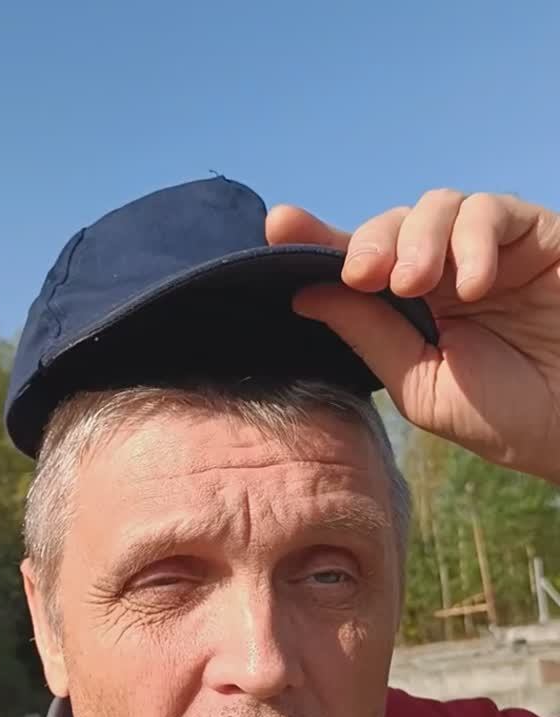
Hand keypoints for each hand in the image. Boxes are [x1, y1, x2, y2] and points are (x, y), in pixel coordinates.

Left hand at [266, 191, 559, 481]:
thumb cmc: (506, 416)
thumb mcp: (421, 385)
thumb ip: (369, 335)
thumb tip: (304, 293)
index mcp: (412, 309)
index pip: (359, 264)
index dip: (318, 240)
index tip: (278, 224)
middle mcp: (446, 272)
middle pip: (391, 226)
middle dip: (368, 243)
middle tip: (362, 275)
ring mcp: (489, 250)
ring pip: (437, 206)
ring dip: (416, 238)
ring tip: (413, 285)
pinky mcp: (534, 234)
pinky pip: (491, 211)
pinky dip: (473, 240)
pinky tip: (471, 285)